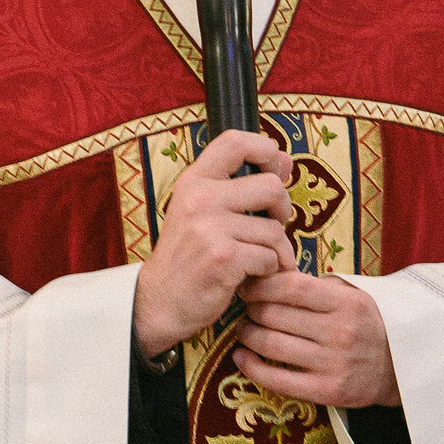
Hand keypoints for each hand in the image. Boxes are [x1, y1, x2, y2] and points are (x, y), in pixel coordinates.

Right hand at [135, 131, 293, 356]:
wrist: (158, 301)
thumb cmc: (188, 255)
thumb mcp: (201, 210)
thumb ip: (239, 185)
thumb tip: (285, 160)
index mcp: (195, 181)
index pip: (236, 141)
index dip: (266, 151)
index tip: (274, 172)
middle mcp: (200, 198)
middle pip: (271, 187)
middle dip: (283, 210)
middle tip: (272, 227)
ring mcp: (210, 228)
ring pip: (274, 230)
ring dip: (276, 251)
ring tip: (259, 260)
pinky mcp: (223, 258)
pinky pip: (269, 258)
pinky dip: (268, 271)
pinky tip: (250, 276)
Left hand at [236, 269, 397, 408]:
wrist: (400, 369)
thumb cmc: (368, 325)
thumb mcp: (355, 295)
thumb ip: (318, 286)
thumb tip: (272, 276)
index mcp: (346, 303)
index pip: (290, 287)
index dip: (261, 285)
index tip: (249, 287)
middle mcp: (340, 332)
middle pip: (274, 315)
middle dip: (251, 309)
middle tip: (247, 309)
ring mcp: (333, 364)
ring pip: (271, 344)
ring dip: (247, 335)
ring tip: (245, 330)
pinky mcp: (327, 391)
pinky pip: (277, 379)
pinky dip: (251, 367)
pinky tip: (242, 357)